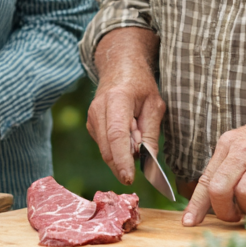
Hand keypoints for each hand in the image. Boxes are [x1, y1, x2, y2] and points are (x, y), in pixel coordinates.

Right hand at [87, 28, 165, 185]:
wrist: (120, 68)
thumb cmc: (141, 86)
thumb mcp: (155, 107)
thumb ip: (150, 135)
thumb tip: (148, 164)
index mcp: (117, 99)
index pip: (116, 135)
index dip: (122, 159)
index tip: (129, 178)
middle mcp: (98, 109)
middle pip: (108, 148)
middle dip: (125, 163)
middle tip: (144, 158)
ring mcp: (91, 117)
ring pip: (106, 150)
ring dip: (123, 154)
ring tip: (136, 134)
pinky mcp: (90, 125)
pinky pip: (105, 146)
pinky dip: (118, 149)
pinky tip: (128, 133)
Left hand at [181, 70, 245, 225]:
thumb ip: (231, 166)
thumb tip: (217, 196)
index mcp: (228, 145)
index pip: (205, 179)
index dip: (196, 206)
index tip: (189, 223)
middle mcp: (242, 153)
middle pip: (218, 190)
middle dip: (223, 211)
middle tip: (233, 216)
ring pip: (242, 197)